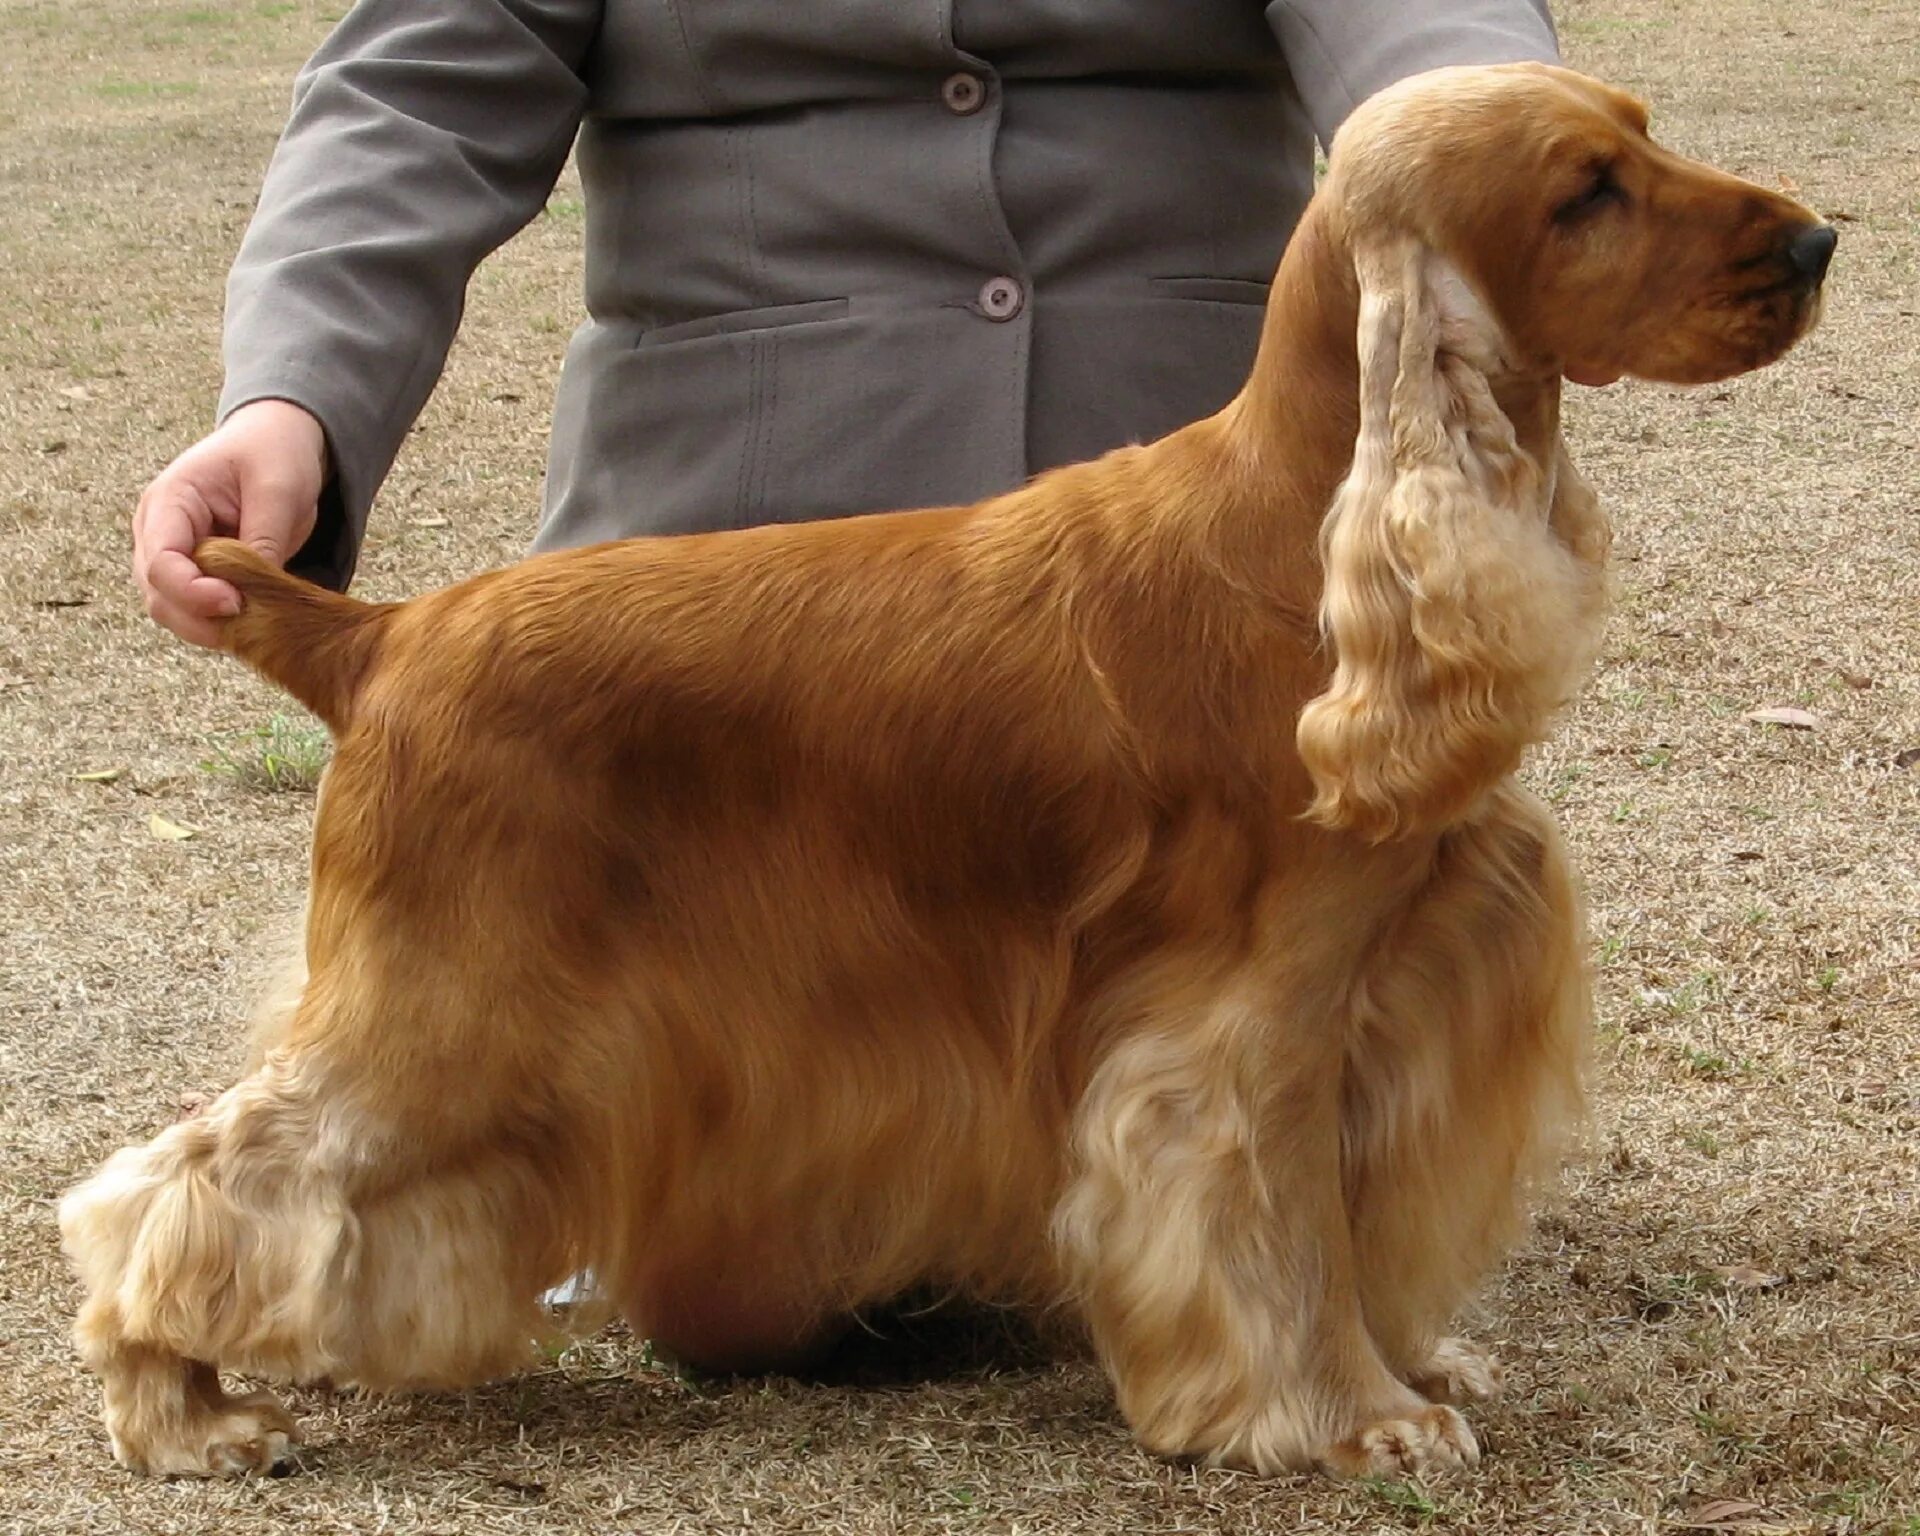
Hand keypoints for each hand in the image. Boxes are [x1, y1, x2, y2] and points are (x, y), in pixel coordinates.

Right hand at [132, 399, 327, 646]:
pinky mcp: (193, 572)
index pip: (160, 562)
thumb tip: (253, 594)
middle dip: (201, 620)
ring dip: (211, 628)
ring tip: (258, 628)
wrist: (277, 443)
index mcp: (169, 501)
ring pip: (173, 611)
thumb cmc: (275, 455)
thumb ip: (263, 539)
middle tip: (254, 628)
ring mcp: (170, 554)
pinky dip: (221, 624)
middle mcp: (157, 531)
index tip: (238, 603)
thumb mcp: (278, 488)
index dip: (193, 593)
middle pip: (159, 596)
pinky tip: (255, 624)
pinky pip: (196, 610)